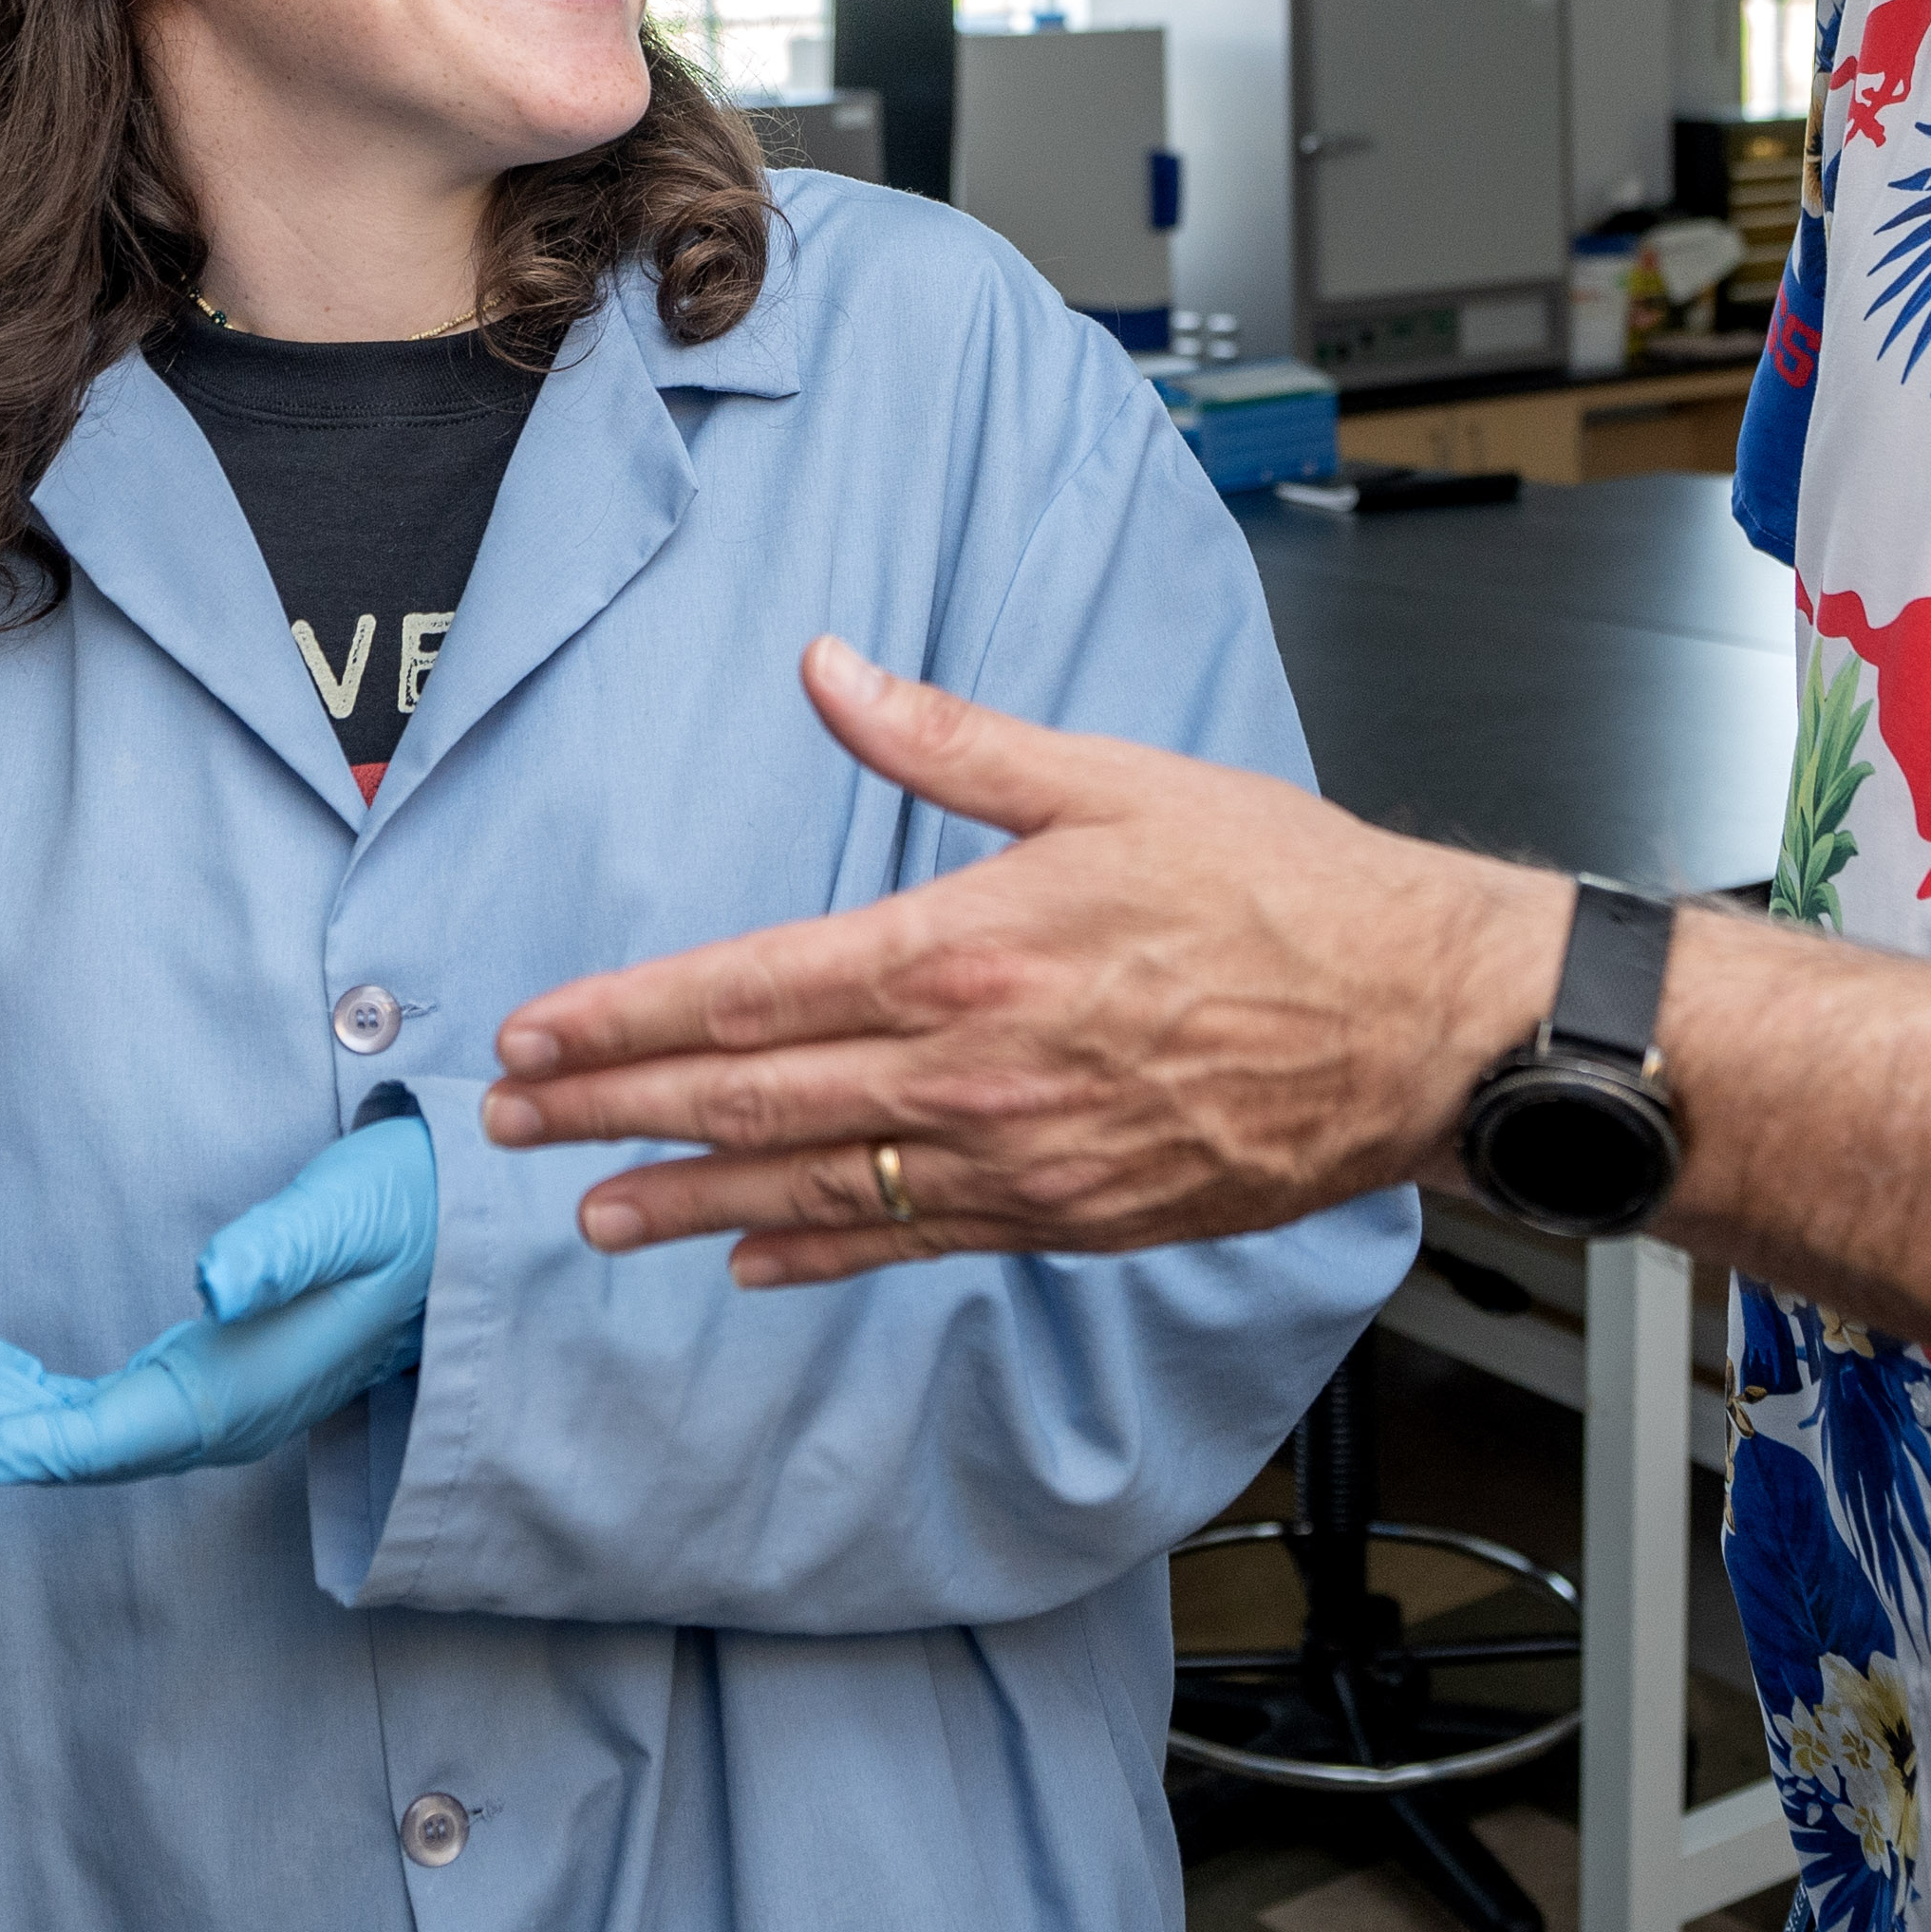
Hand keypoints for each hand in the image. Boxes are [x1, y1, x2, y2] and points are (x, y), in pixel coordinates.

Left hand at [0, 1117, 434, 1489]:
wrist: (470, 1230)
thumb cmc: (409, 1214)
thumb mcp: (348, 1216)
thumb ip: (281, 1251)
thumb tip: (212, 1284)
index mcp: (222, 1398)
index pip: (71, 1441)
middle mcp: (200, 1418)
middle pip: (41, 1441)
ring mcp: (195, 1402)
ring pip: (48, 1420)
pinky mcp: (193, 1373)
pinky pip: (75, 1397)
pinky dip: (0, 1379)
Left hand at [480, 635, 1563, 1284]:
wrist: (1419, 1025)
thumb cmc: (1282, 892)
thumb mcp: (1108, 780)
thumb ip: (947, 739)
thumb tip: (830, 671)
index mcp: (966, 952)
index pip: (749, 993)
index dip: (626, 1018)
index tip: (535, 1030)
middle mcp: (973, 1073)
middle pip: (751, 1100)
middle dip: (615, 1110)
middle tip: (511, 1123)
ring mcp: (1018, 1162)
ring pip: (814, 1189)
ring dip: (688, 1201)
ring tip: (592, 1212)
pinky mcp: (1068, 1217)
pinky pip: (914, 1241)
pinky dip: (820, 1252)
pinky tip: (750, 1260)